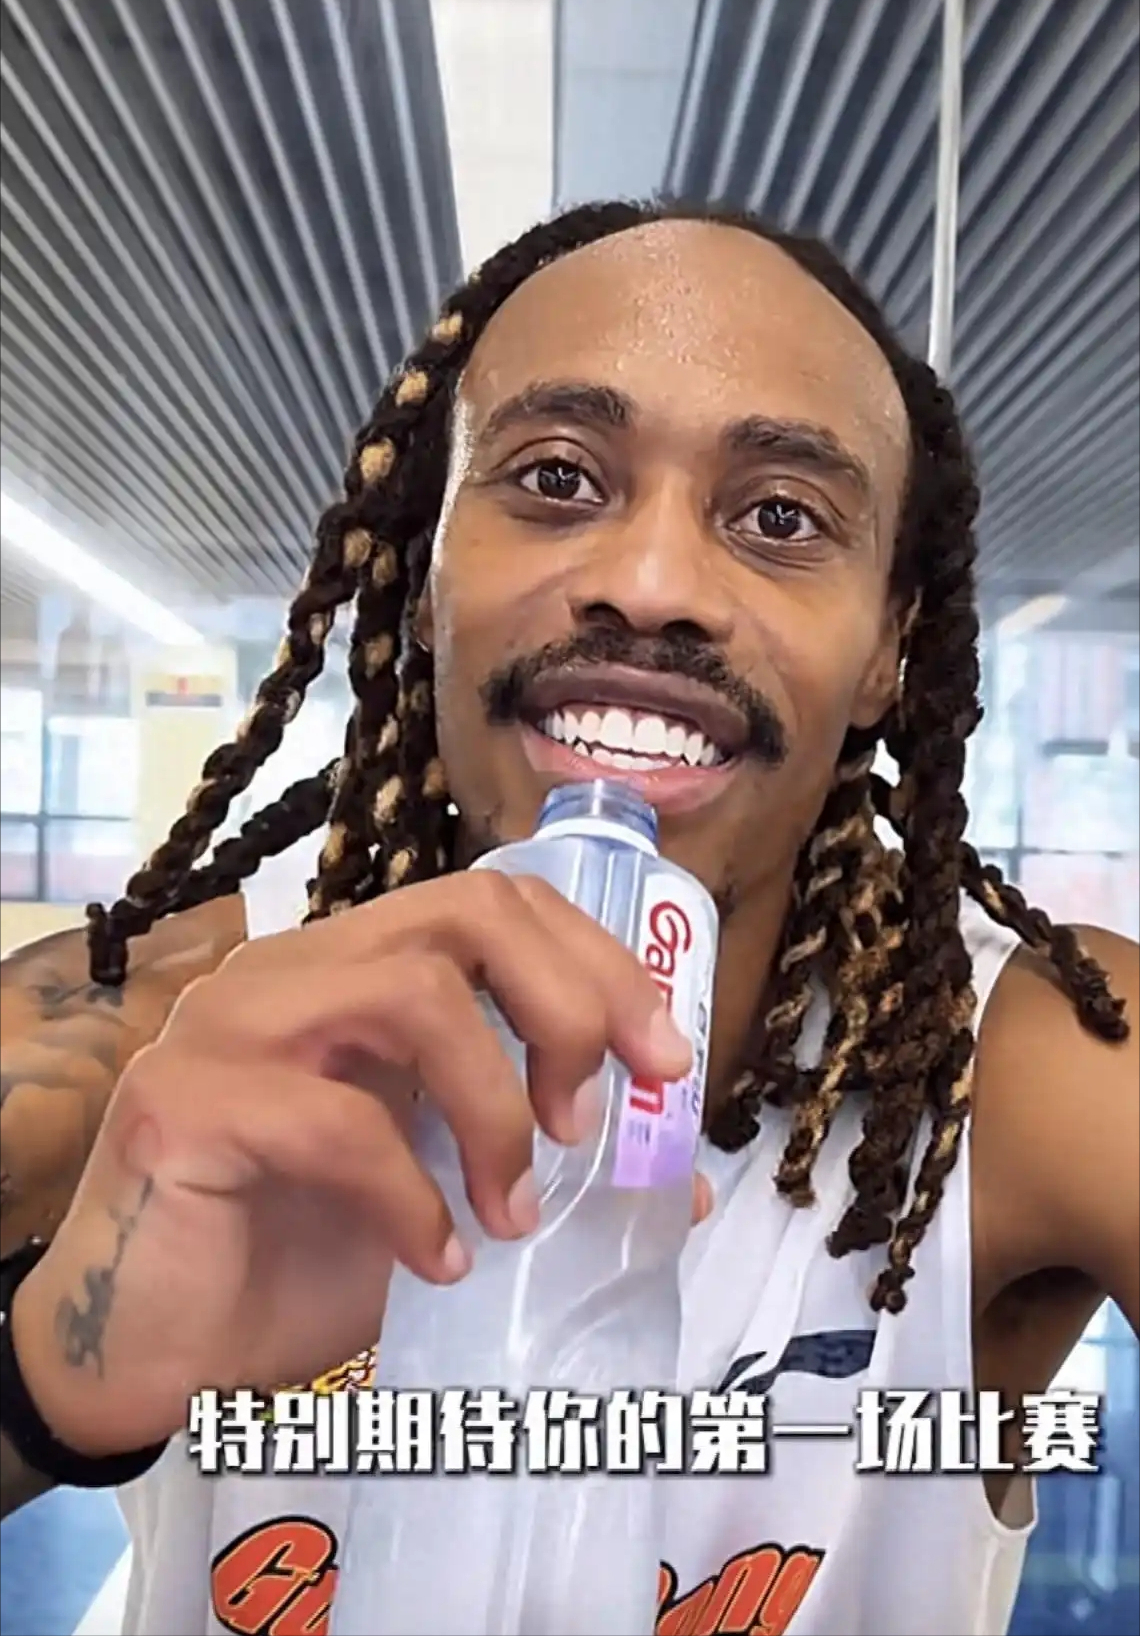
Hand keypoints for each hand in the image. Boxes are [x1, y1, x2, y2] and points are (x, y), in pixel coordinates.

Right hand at [13, 873, 706, 1457]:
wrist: (157, 1357)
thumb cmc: (296, 1262)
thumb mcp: (445, 1201)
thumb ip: (540, 1167)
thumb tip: (678, 1183)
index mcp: (355, 970)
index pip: (496, 904)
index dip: (598, 965)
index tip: (664, 1062)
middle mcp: (293, 970)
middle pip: (468, 910)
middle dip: (568, 1007)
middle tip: (593, 1117)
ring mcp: (231, 1023)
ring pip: (412, 994)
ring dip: (495, 1110)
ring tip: (513, 1210)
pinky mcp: (183, 1100)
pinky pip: (337, 1120)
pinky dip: (412, 1197)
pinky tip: (434, 1264)